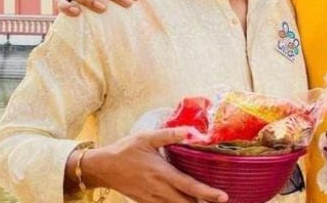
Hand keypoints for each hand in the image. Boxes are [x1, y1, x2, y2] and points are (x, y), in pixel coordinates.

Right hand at [78, 127, 227, 202]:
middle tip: (221, 200)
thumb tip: (190, 130)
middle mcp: (159, 189)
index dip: (208, 193)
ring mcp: (152, 199)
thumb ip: (169, 134)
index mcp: (162, 173)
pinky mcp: (146, 202)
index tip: (223, 197)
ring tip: (206, 202)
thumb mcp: (146, 138)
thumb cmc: (125, 150)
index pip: (189, 186)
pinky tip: (184, 201)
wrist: (103, 167)